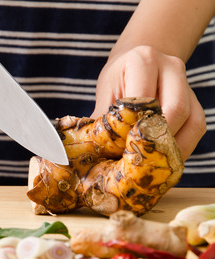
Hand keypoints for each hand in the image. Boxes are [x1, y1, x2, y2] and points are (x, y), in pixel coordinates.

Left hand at [93, 46, 206, 160]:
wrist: (138, 61)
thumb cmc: (118, 79)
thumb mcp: (105, 93)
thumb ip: (103, 119)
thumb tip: (94, 149)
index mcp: (143, 61)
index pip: (144, 101)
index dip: (134, 129)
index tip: (121, 150)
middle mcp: (172, 68)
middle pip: (174, 110)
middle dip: (156, 141)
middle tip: (138, 161)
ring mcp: (188, 85)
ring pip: (192, 123)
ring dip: (172, 149)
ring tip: (152, 165)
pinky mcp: (197, 102)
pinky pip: (196, 129)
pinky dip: (181, 148)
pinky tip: (163, 160)